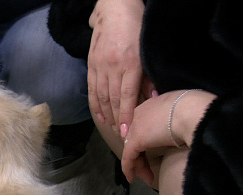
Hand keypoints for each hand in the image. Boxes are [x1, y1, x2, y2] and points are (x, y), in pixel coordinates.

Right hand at [87, 0, 144, 137]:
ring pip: (102, 96)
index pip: (127, 96)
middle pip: (114, 99)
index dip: (126, 115)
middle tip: (121, 134)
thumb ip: (148, 76)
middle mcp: (112, 67)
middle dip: (117, 119)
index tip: (127, 131)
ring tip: (112, 128)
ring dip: (107, 114)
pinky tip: (100, 115)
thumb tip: (151, 99)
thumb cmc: (137, 28)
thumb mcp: (147, 51)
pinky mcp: (92, 64)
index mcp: (129, 63)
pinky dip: (96, 104)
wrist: (114, 10)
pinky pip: (92, 88)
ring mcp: (100, 66)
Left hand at [121, 89, 215, 184]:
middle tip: (149, 169)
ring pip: (132, 149)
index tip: (153, 152)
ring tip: (148, 178)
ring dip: (139, 166)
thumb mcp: (183, 109)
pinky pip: (128, 158)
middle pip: (135, 138)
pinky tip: (132, 178)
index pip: (143, 126)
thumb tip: (179, 123)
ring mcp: (135, 127)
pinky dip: (129, 169)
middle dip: (141, 155)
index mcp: (151, 105)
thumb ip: (176, 116)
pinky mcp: (135, 140)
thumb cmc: (196, 109)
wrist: (193, 110)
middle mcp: (139, 114)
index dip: (146, 141)